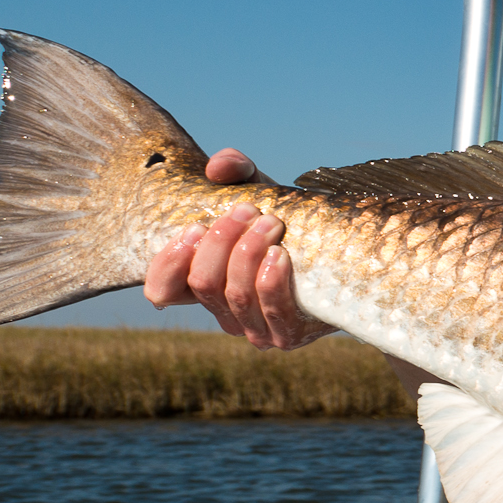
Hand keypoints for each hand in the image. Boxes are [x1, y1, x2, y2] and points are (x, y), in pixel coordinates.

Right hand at [143, 149, 333, 349]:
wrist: (341, 250)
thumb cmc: (285, 221)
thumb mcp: (256, 190)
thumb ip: (234, 170)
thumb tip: (219, 167)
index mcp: (204, 283)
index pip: (161, 289)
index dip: (170, 261)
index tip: (195, 227)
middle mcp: (224, 311)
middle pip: (202, 282)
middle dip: (222, 241)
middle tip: (248, 209)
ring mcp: (254, 328)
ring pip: (236, 294)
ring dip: (249, 252)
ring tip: (271, 222)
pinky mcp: (287, 334)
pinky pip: (272, 309)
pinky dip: (272, 279)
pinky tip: (281, 253)